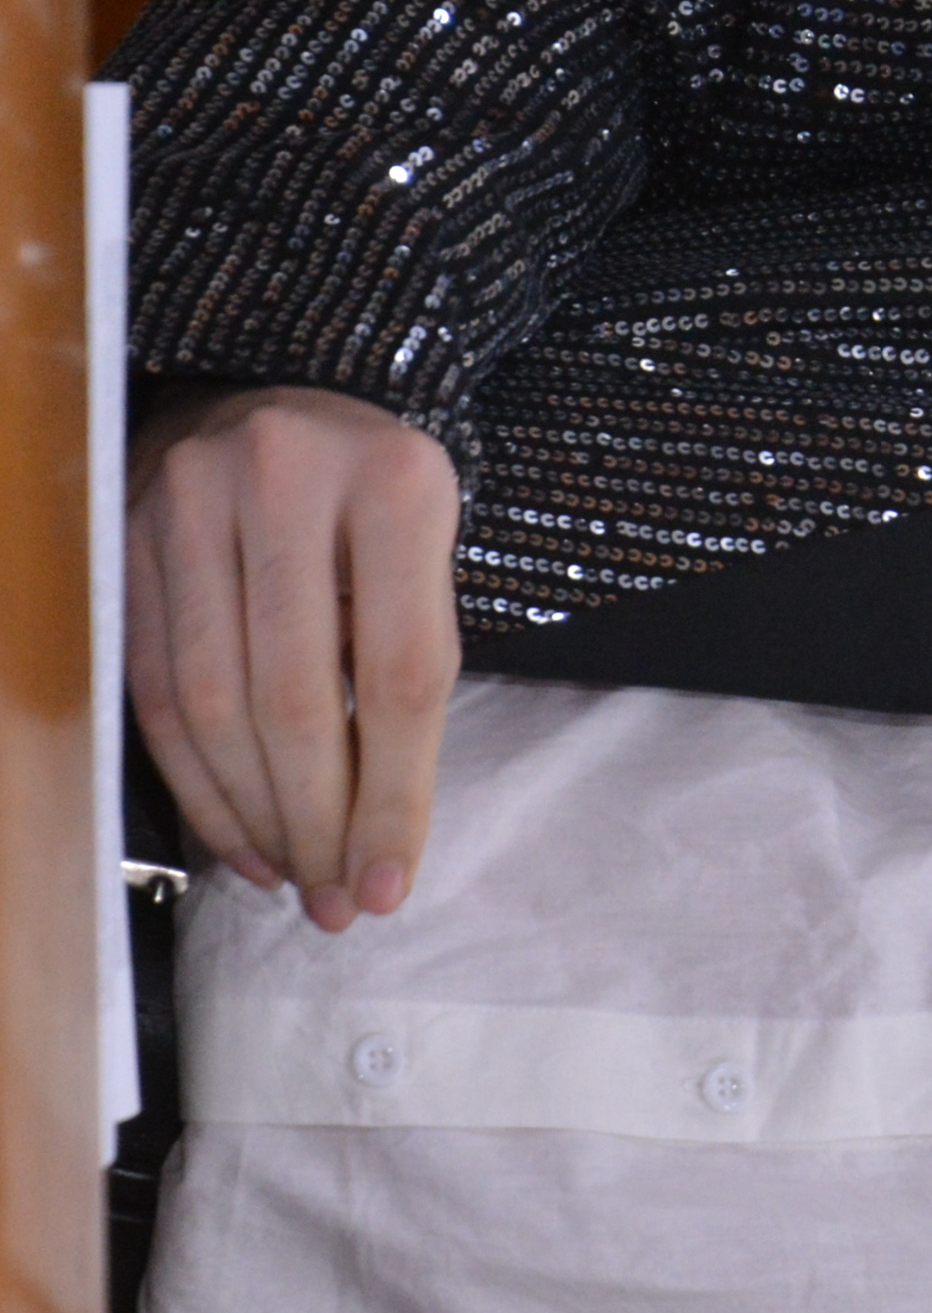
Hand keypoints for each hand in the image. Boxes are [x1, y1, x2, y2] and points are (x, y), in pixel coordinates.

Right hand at [126, 384, 462, 931]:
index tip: (392, 884)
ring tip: (294, 879)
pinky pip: (151, 686)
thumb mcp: (428, 561)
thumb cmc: (377, 509)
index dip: (394, 796)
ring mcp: (187, 498)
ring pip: (210, 702)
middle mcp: (283, 477)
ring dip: (252, 815)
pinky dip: (195, 778)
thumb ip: (408, 673)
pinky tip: (237, 836)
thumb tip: (380, 844)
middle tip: (338, 903)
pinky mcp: (122, 533)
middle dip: (316, 822)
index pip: (397, 675)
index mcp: (397, 483)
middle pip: (293, 697)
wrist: (287, 409)